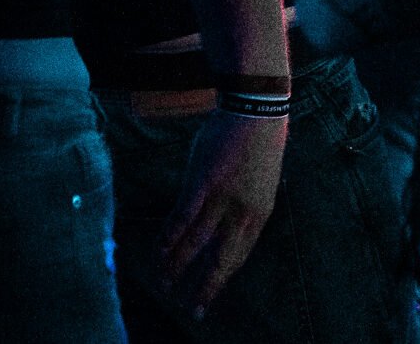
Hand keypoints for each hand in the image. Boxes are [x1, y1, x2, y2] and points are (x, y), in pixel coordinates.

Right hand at [157, 110, 286, 318]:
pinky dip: (169, 237)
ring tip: (164, 283)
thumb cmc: (257, 143)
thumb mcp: (259, 183)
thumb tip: (223, 232)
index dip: (219, 282)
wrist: (257, 108)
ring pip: (195, 243)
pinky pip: (182, 218)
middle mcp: (243, 212)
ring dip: (178, 266)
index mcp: (260, 214)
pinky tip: (160, 252)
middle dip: (201, 287)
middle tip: (187, 309)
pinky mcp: (203, 182)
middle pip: (219, 260)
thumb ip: (243, 209)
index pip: (237, 258)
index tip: (205, 301)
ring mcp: (223, 197)